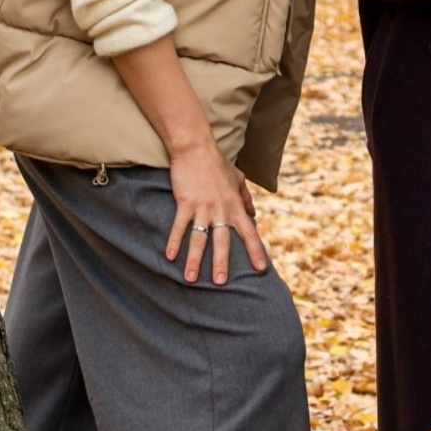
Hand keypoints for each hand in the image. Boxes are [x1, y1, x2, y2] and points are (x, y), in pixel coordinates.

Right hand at [165, 142, 266, 285]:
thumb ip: (246, 196)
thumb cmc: (217, 163)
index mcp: (235, 205)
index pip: (249, 231)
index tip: (261, 268)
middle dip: (222, 263)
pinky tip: (169, 256)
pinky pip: (179, 226)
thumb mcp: (237, 178)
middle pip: (223, 241)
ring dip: (195, 260)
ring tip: (191, 279)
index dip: (255, 250)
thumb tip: (254, 213)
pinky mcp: (185, 203)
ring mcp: (203, 207)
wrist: (196, 148)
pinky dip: (174, 241)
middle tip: (221, 283)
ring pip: (199, 238)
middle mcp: (221, 209)